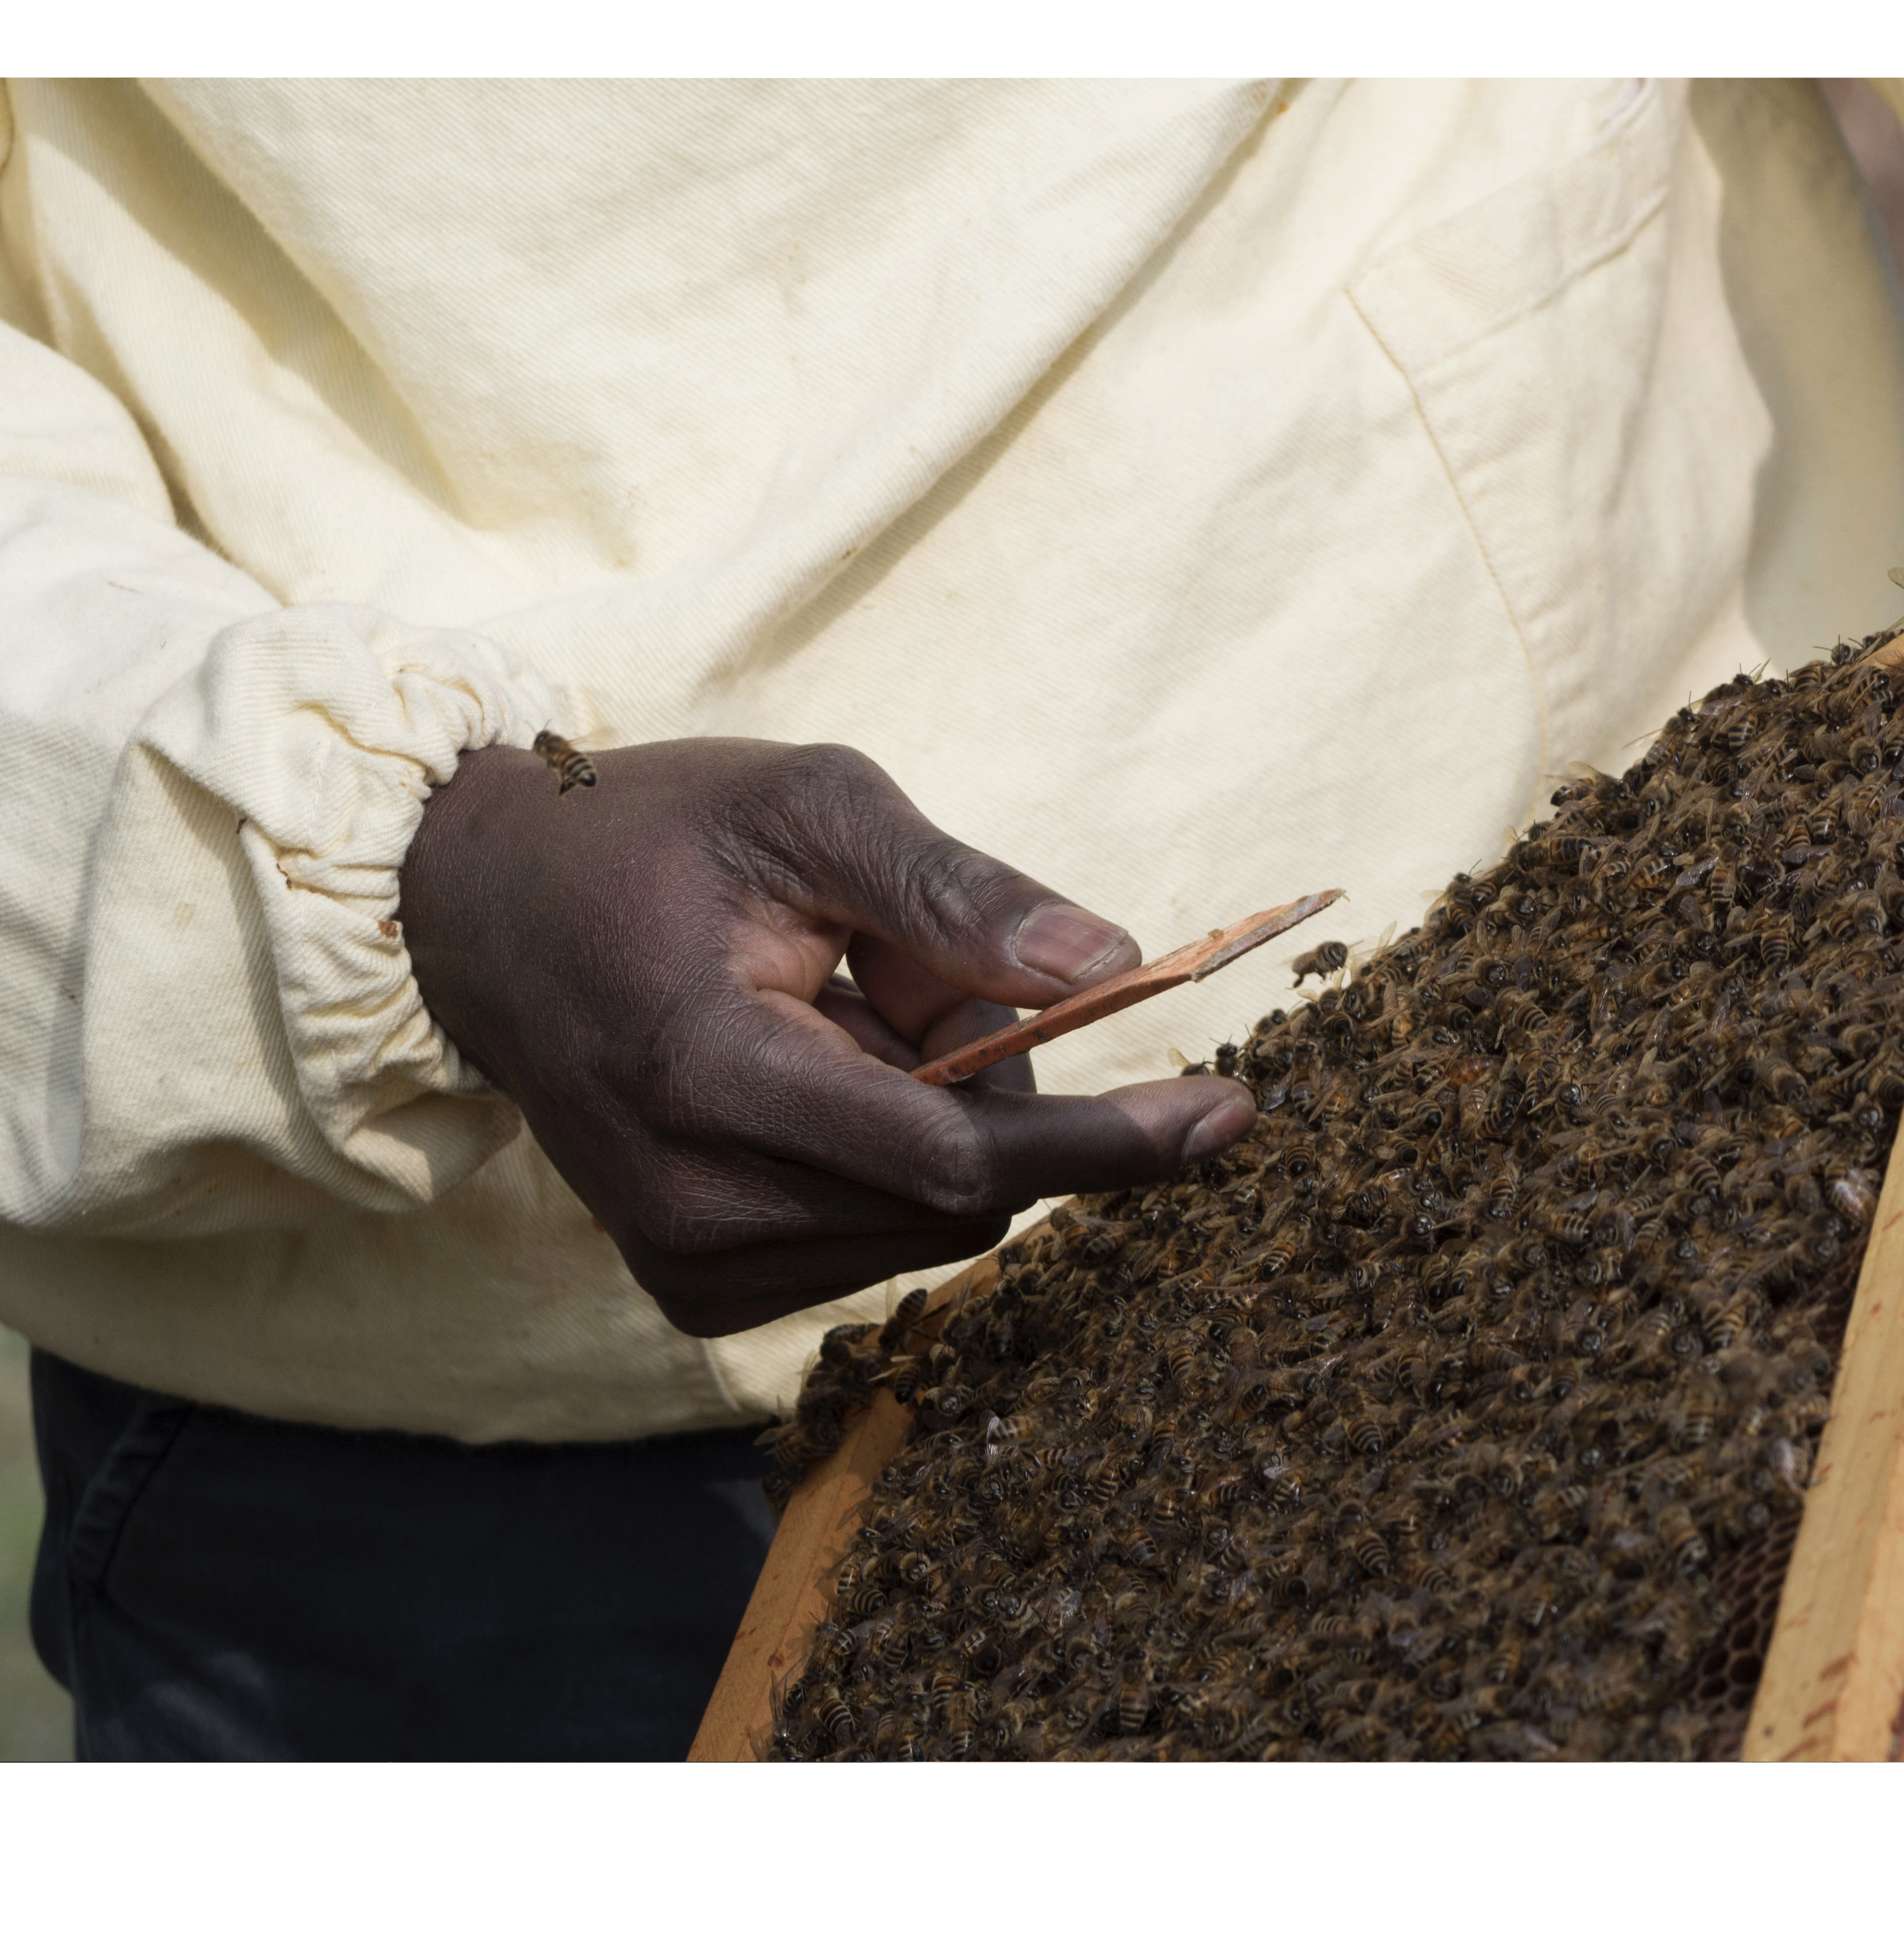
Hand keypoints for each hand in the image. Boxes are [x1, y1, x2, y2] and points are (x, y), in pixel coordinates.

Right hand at [398, 738, 1254, 1335]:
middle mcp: (691, 1202)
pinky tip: (813, 1072)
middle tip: (907, 974)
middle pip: (962, 1193)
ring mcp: (686, 1260)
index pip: (956, 1158)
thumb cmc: (654, 838)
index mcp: (707, 1073)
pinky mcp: (692, 1284)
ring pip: (928, 1221)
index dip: (1109, 1141)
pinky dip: (889, 1157)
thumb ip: (956, 891)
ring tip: (838, 1012)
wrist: (486, 914)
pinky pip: (874, 1239)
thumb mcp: (810, 806)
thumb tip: (1111, 970)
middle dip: (993, 1087)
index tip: (1231, 1113)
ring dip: (938, 1118)